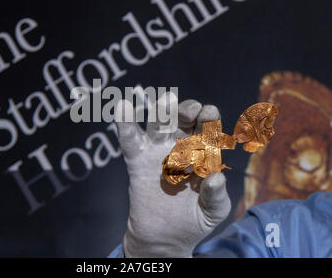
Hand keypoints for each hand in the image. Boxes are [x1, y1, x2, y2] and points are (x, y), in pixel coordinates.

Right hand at [115, 93, 230, 256]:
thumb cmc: (194, 220)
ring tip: (166, 102)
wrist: (164, 238)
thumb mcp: (212, 211)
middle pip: (183, 120)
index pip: (207, 130)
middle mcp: (180, 146)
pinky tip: (123, 108)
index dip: (209, 119)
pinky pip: (130, 141)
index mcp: (203, 153)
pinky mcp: (137, 161)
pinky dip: (126, 125)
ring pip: (158, 125)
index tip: (209, 115)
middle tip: (191, 111)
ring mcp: (157, 151)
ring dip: (162, 112)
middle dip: (188, 110)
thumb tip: (217, 178)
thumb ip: (216, 196)